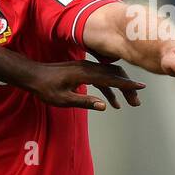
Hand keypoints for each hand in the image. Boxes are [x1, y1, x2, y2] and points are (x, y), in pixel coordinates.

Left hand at [24, 60, 145, 109]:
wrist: (33, 75)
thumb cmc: (45, 88)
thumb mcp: (63, 99)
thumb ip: (84, 102)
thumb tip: (104, 106)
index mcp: (85, 74)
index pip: (111, 78)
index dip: (127, 84)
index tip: (141, 88)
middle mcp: (88, 68)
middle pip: (114, 75)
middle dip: (128, 88)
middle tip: (136, 102)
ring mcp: (86, 68)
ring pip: (109, 75)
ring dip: (120, 88)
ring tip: (129, 103)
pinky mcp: (83, 70)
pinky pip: (101, 77)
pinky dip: (109, 88)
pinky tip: (112, 102)